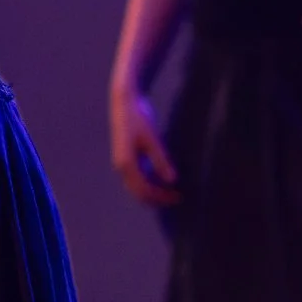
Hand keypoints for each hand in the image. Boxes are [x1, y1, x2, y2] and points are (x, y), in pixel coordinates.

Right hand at [109, 84, 178, 206]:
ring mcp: (122, 163)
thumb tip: (172, 180)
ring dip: (154, 192)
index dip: (162, 197)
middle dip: (158, 198)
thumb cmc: (138, 118)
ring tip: (173, 191)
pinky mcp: (126, 158)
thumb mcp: (152, 138)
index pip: (144, 190)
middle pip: (138, 193)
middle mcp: (121, 167)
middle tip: (178, 198)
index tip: (179, 196)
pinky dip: (150, 183)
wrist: (124, 103)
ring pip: (137, 187)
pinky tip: (163, 180)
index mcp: (126, 164)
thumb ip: (160, 160)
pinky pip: (137, 178)